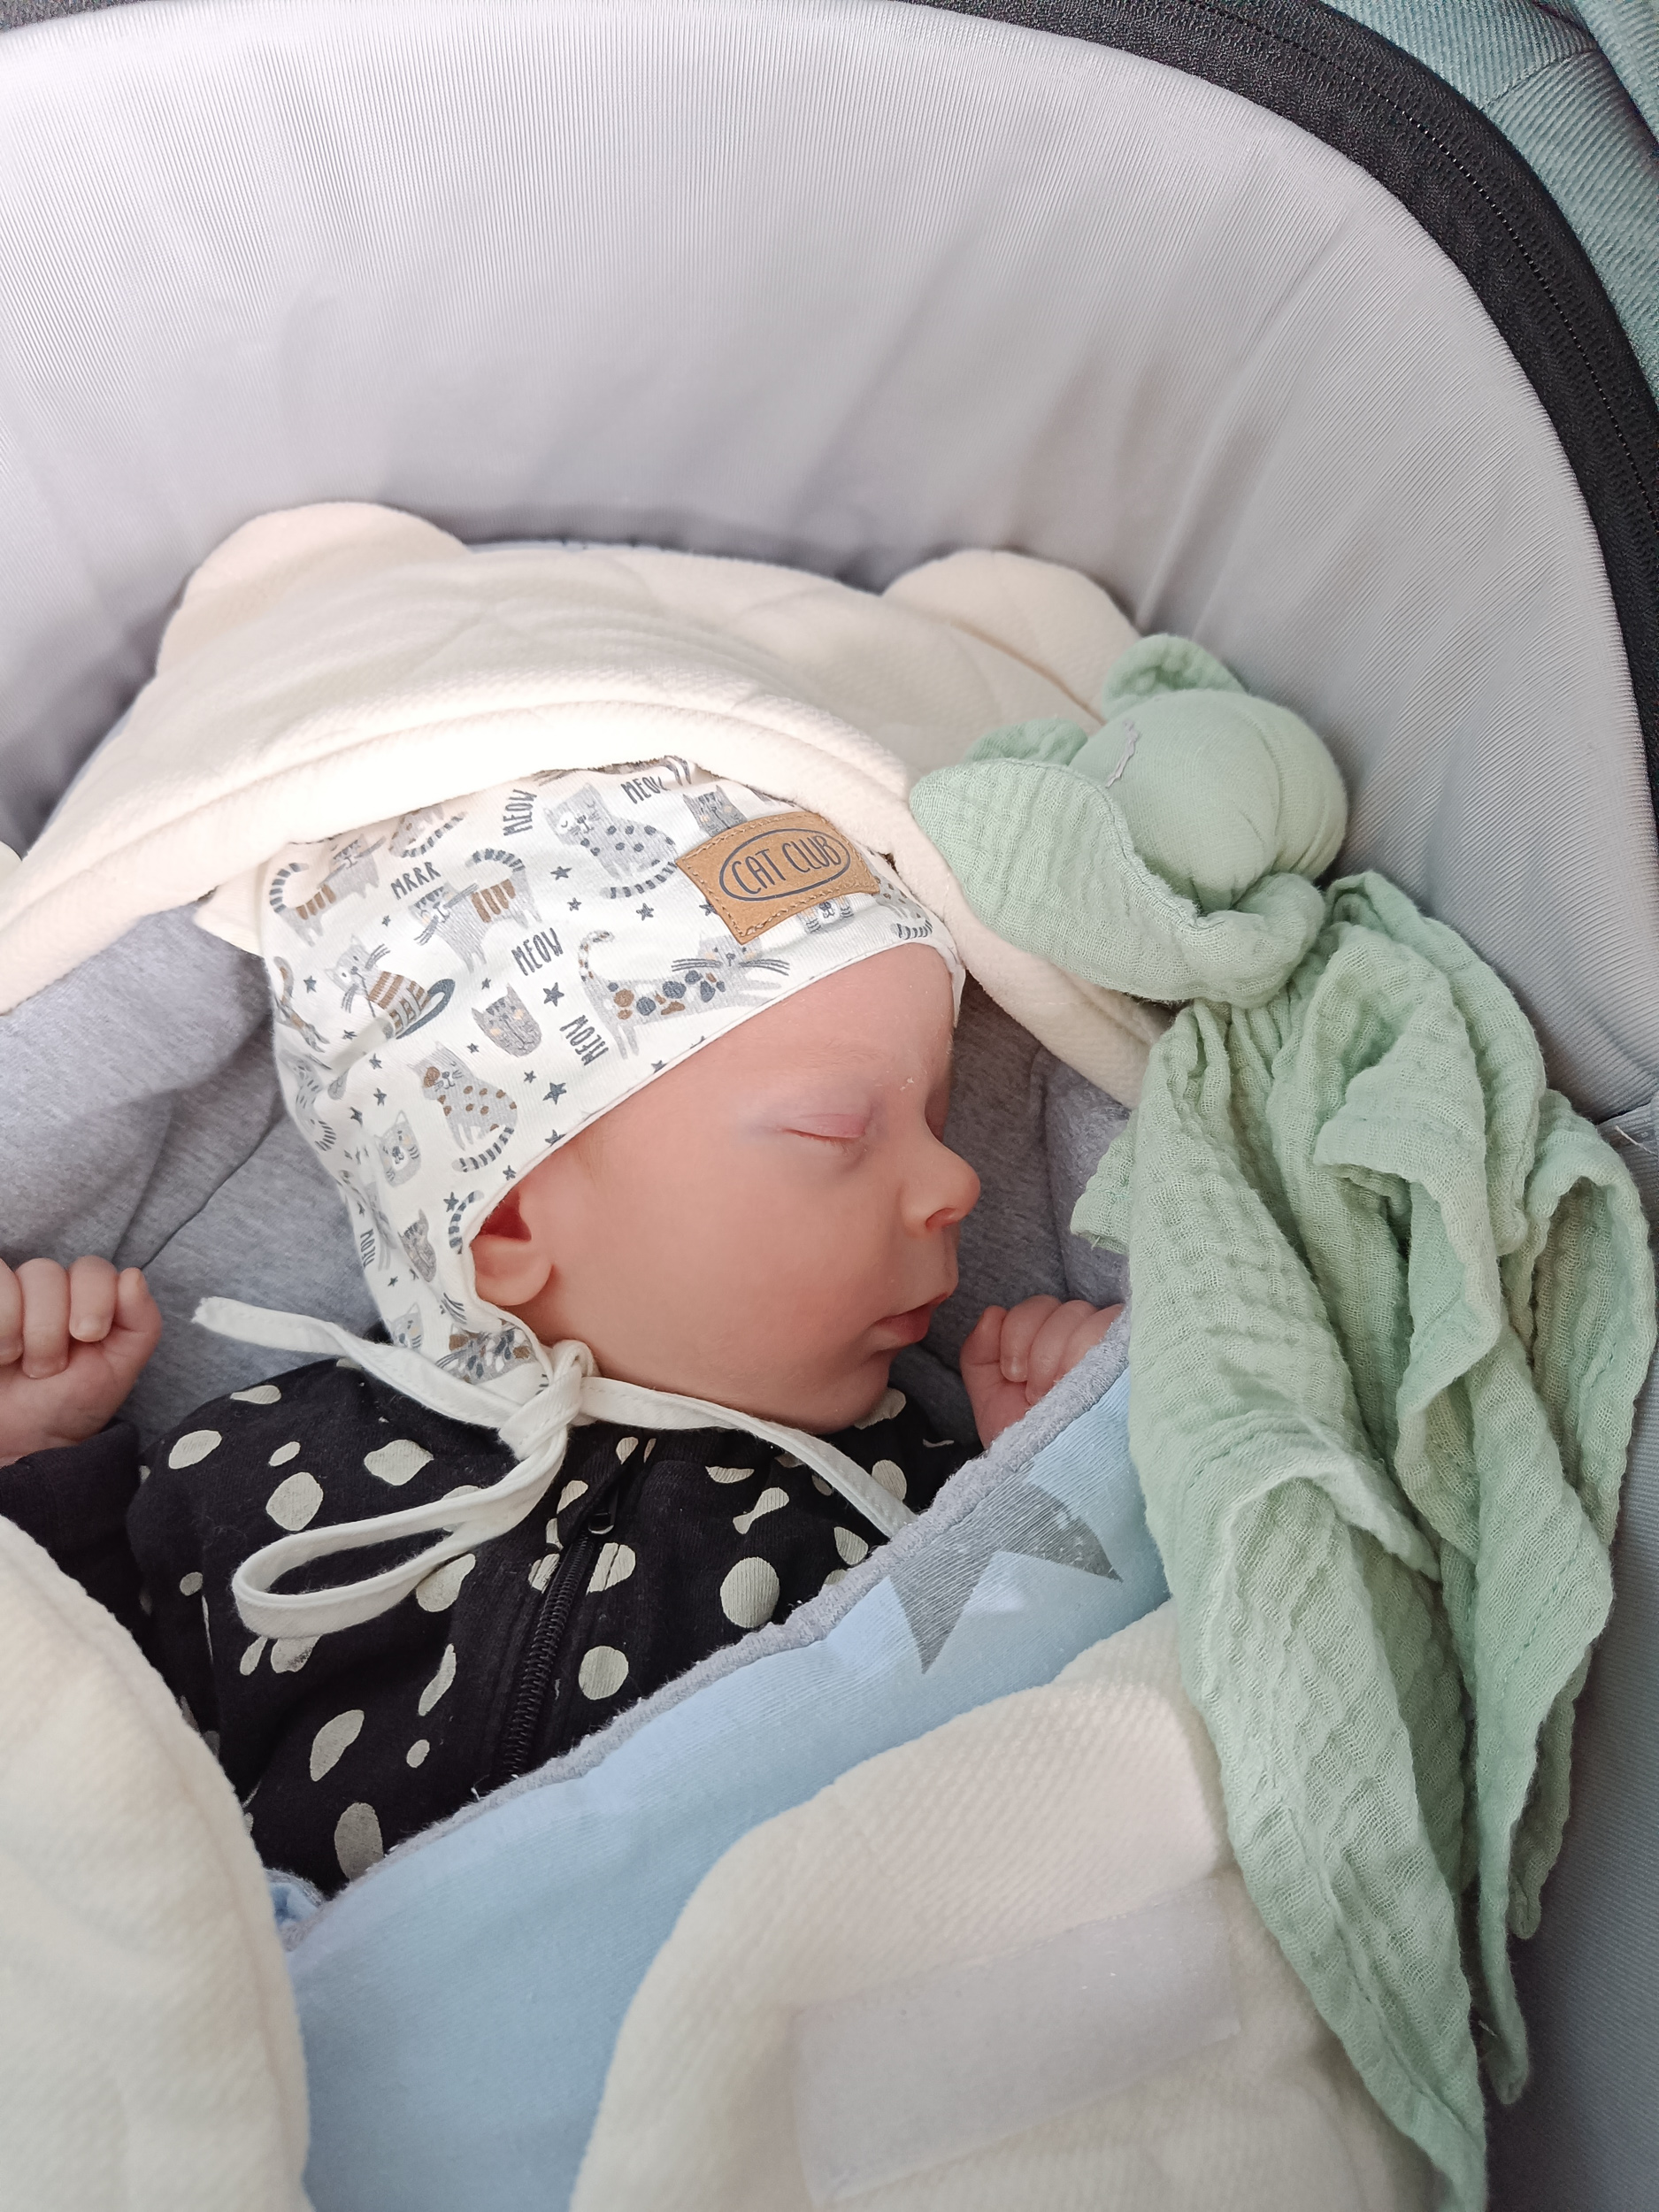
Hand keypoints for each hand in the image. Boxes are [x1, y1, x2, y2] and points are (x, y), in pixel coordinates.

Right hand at [0, 1259, 162, 1467]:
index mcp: (86, 1298)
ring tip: (20, 1364)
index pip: (92, 1268)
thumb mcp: (118, 1370)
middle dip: (50, 1329)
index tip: (89, 1336)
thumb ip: (141, 1323)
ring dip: (21, 1330)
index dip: (93, 1298)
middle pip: (48, 1272)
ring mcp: (9, 1296)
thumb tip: (133, 1276)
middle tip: (49, 1367)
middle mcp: (46, 1290)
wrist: (20, 1442)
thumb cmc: (69, 1405)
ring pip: (15, 1280)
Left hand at [961, 1295, 1122, 1447]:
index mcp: (1054, 1338)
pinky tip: (1082, 1386)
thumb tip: (993, 1315)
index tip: (1013, 1377)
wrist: (1054, 1481)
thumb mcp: (992, 1397)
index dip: (1018, 1333)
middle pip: (1066, 1308)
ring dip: (1063, 1356)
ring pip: (1089, 1319)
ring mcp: (1115, 1348)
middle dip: (1040, 1350)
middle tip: (1036, 1394)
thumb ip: (979, 1354)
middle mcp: (1088, 1338)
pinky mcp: (1134, 1361)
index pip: (1040, 1305)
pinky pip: (1115, 1329)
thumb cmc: (1028, 1439)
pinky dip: (1090, 1353)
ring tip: (1059, 1396)